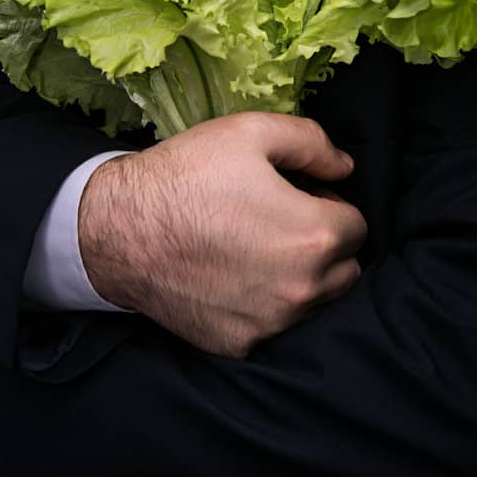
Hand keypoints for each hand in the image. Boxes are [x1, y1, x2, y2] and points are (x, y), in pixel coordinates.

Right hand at [79, 112, 366, 358]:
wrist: (120, 228)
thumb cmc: (187, 174)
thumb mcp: (250, 132)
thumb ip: (312, 143)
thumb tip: (344, 167)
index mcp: (313, 236)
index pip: (356, 226)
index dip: (328, 205)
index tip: (297, 196)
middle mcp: (301, 290)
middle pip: (345, 270)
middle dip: (325, 246)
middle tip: (281, 221)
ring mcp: (270, 324)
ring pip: (314, 302)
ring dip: (301, 278)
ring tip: (257, 248)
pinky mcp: (239, 344)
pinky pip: (273, 326)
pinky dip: (264, 305)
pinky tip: (231, 276)